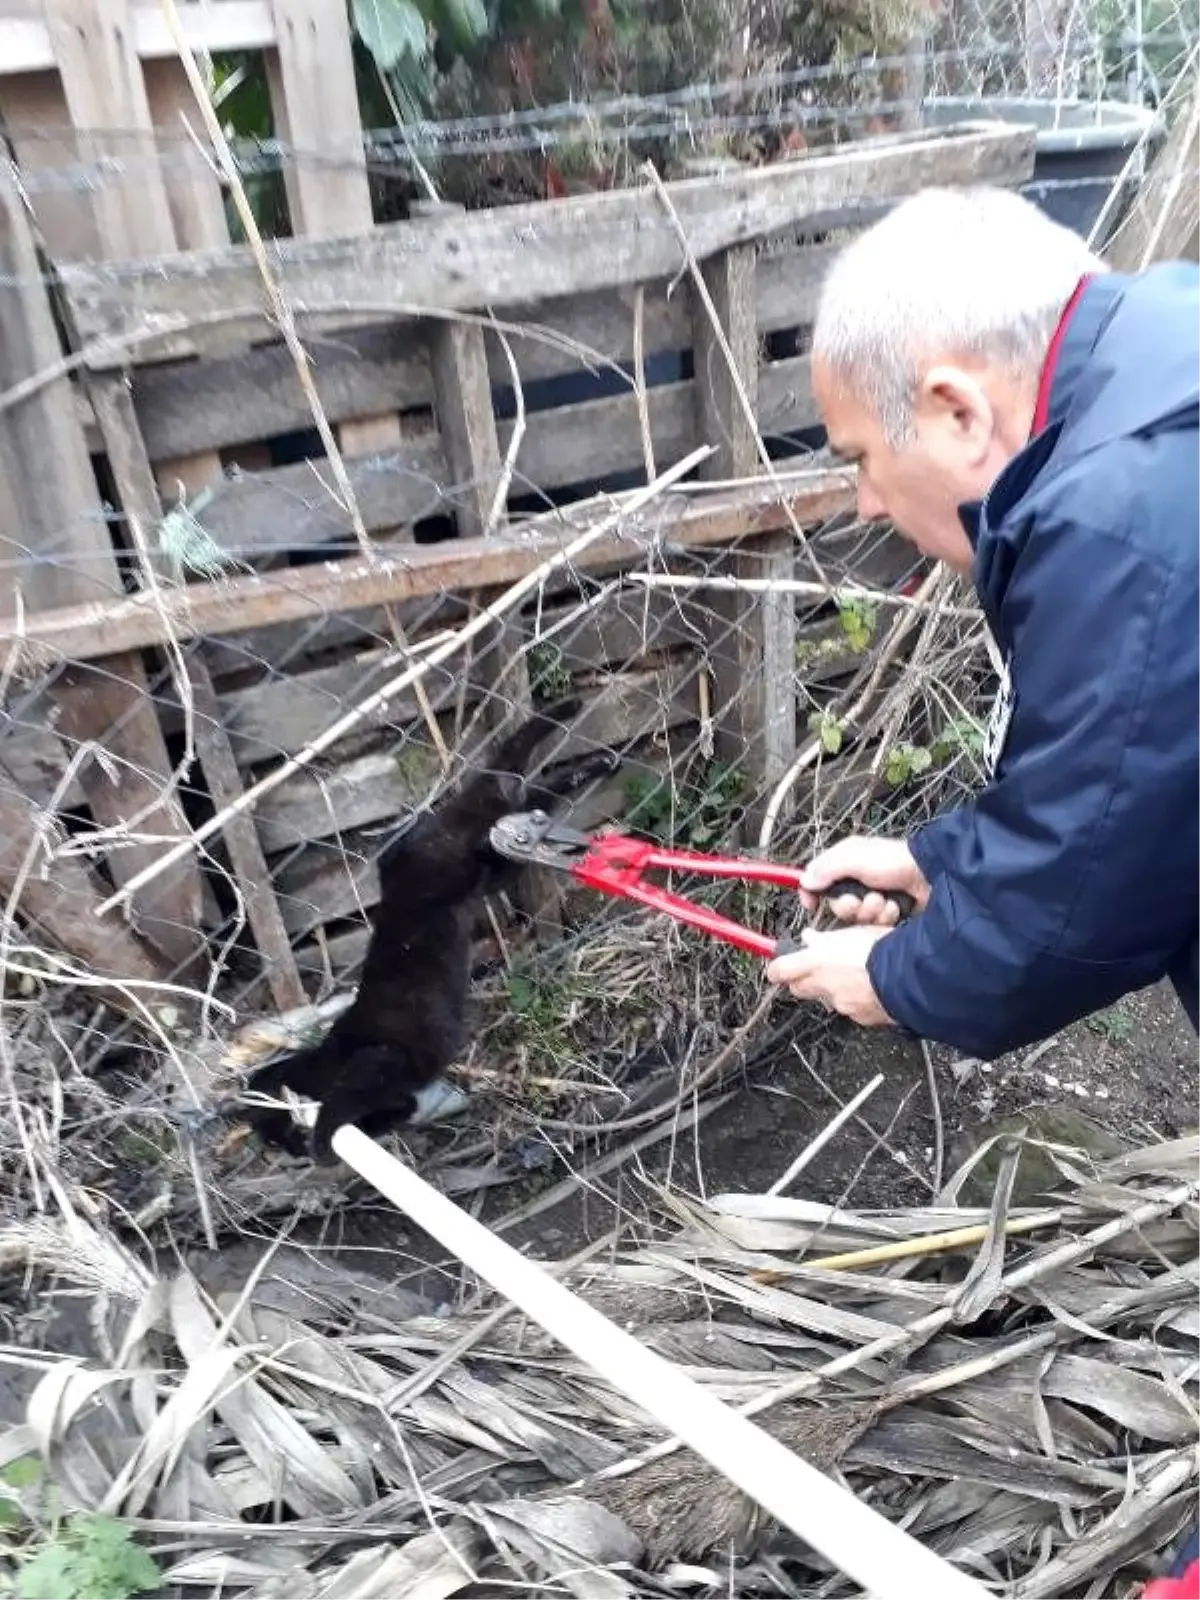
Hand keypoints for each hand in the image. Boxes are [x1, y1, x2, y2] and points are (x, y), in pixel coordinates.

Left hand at [766, 924, 894, 1026]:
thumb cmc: (883, 950)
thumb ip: (827, 940)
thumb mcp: (853, 932)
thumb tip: (810, 939)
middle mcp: (825, 987)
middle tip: (817, 967)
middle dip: (805, 979)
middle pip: (800, 989)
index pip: (779, 971)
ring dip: (837, 988)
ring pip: (829, 998)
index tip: (777, 966)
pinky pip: (854, 1010)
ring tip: (855, 974)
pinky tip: (872, 988)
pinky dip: (859, 1000)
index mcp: (817, 963)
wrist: (911, 977)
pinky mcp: (862, 1018)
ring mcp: (843, 1005)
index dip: (777, 968)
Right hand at [800, 835, 928, 926]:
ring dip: (870, 911)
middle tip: (862, 899)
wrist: (931, 876)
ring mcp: (874, 898)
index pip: (817, 880)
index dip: (812, 894)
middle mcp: (858, 880)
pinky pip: (876, 925)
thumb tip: (805, 882)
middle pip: (837, 905)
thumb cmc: (895, 860)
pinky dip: (884, 917)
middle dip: (850, 905)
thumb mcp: (853, 856)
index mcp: (845, 862)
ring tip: (884, 900)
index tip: (812, 905)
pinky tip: (895, 907)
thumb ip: (825, 868)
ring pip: (857, 917)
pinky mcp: (888, 912)